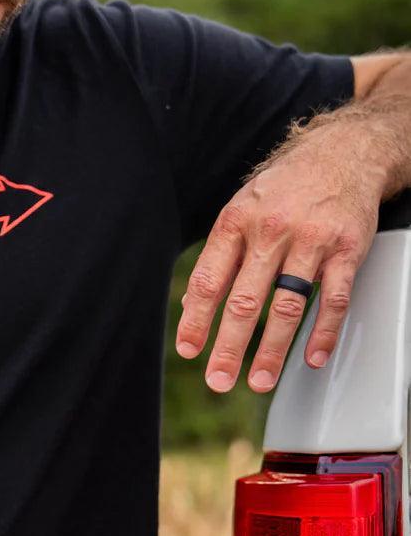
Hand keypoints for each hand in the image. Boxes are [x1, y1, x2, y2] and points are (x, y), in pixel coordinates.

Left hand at [175, 134, 382, 392]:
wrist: (341, 154)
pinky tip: (312, 358)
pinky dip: (323, 333)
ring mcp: (311, 242)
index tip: (188, 349)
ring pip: (287, 306)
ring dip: (272, 350)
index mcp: (236, 223)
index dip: (196, 318)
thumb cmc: (283, 189)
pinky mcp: (347, 250)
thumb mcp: (240, 211)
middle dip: (229, 346)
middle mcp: (270, 232)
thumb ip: (219, 257)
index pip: (209, 280)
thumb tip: (193, 304)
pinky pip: (334, 299)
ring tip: (260, 381)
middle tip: (218, 379)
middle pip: (244, 300)